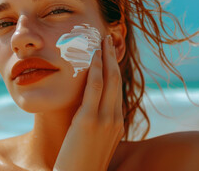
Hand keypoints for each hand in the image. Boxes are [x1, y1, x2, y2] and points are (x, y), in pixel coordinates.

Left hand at [53, 35, 124, 170]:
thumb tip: (88, 109)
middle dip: (112, 57)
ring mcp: (105, 120)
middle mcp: (115, 119)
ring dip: (105, 58)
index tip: (109, 54)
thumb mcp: (93, 140)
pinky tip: (92, 56)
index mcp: (116, 123)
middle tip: (107, 39)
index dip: (114, 68)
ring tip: (101, 40)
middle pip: (117, 80)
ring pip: (109, 80)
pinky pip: (94, 89)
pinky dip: (95, 70)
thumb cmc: (81, 161)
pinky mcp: (89, 121)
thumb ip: (95, 123)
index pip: (117, 89)